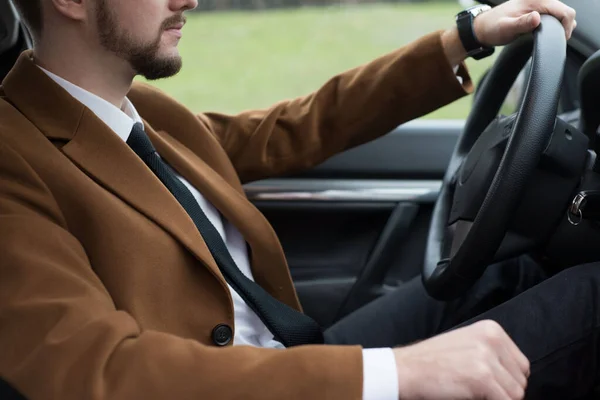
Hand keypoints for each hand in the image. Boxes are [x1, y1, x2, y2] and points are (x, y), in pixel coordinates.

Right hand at [393, 320, 529, 399]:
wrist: (406, 370)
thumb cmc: (431, 362)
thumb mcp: (466, 345)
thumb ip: (492, 354)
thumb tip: (514, 379)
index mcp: (491, 329)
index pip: (521, 365)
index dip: (506, 380)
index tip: (487, 384)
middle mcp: (492, 339)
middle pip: (521, 380)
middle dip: (504, 390)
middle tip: (477, 390)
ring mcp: (487, 358)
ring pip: (516, 394)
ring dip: (498, 399)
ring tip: (472, 392)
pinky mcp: (483, 377)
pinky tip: (471, 397)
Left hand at [474, 0, 576, 46]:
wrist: (482, 27)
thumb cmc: (492, 28)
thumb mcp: (506, 28)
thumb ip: (522, 24)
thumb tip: (537, 18)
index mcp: (535, 1)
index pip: (564, 11)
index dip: (566, 27)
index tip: (560, 40)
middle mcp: (539, 0)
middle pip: (566, 11)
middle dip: (565, 27)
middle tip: (556, 41)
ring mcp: (538, 4)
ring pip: (561, 13)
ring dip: (561, 26)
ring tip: (551, 38)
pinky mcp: (537, 10)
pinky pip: (553, 15)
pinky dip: (555, 24)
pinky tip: (547, 34)